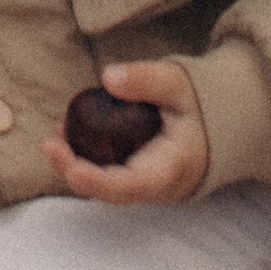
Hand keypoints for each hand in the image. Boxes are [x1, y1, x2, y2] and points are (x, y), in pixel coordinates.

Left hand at [44, 60, 209, 207]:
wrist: (220, 124)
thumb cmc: (198, 104)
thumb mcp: (178, 84)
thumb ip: (147, 80)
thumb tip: (109, 78)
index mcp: (172, 168)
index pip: (131, 186)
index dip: (98, 182)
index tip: (72, 168)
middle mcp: (159, 187)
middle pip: (110, 191)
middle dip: (74, 171)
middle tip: (49, 144)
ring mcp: (149, 187)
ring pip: (106, 186)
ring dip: (75, 165)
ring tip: (54, 136)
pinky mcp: (140, 179)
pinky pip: (108, 176)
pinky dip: (85, 160)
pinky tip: (66, 136)